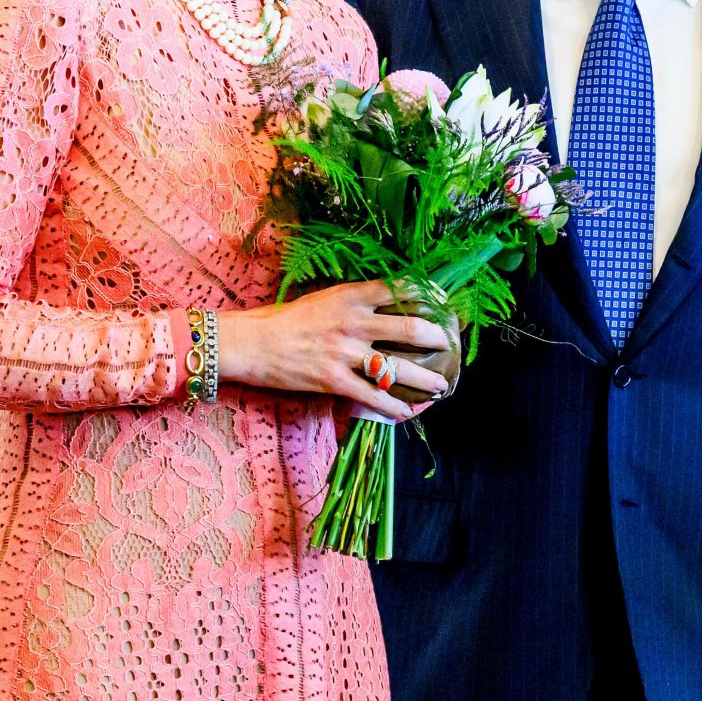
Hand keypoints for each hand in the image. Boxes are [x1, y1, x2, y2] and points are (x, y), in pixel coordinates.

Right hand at [216, 281, 452, 421]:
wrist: (253, 343)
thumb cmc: (287, 319)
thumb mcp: (325, 298)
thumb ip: (356, 301)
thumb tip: (389, 306)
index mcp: (351, 296)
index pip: (400, 288)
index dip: (428, 293)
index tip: (443, 301)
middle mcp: (353, 322)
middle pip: (410, 328)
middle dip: (437, 339)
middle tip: (448, 345)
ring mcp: (345, 353)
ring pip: (398, 367)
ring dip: (425, 379)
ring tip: (439, 386)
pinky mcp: (333, 381)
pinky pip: (373, 397)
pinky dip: (393, 407)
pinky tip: (406, 412)